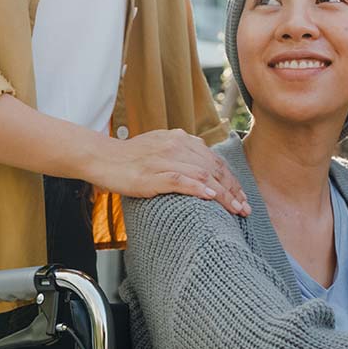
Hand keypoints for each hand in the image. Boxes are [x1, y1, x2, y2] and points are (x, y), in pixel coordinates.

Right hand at [95, 129, 250, 215]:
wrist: (102, 157)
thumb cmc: (131, 157)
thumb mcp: (161, 147)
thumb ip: (182, 153)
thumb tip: (202, 166)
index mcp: (181, 139)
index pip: (214, 161)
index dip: (231, 180)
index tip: (241, 196)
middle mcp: (177, 146)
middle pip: (214, 168)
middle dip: (233, 190)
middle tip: (245, 208)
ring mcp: (165, 160)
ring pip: (202, 175)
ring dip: (222, 193)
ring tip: (235, 208)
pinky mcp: (152, 174)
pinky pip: (180, 180)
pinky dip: (198, 188)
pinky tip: (210, 196)